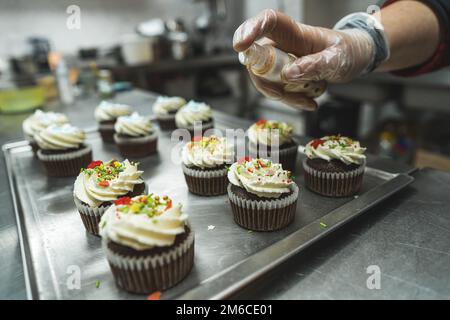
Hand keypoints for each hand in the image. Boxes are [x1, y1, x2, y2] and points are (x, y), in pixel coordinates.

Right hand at [233, 9, 375, 110]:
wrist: (356, 59)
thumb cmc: (347, 51)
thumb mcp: (338, 58)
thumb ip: (315, 65)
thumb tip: (288, 75)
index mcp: (295, 32)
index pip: (268, 22)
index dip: (250, 30)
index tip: (240, 45)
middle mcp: (283, 44)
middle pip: (257, 57)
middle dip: (264, 80)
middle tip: (283, 94)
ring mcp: (281, 60)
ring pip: (264, 78)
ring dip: (280, 94)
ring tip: (307, 100)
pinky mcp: (284, 74)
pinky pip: (275, 88)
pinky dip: (288, 99)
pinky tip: (308, 102)